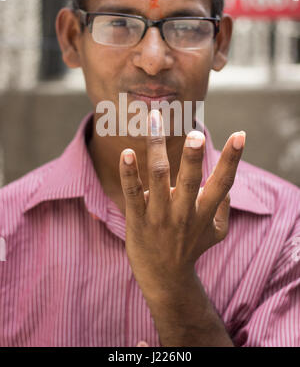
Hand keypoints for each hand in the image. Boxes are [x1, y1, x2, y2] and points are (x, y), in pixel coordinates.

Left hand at [119, 109, 244, 298]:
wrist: (164, 279)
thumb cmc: (190, 248)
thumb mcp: (216, 233)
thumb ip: (224, 207)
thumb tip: (229, 184)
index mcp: (205, 212)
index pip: (223, 182)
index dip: (232, 159)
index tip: (240, 134)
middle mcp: (184, 213)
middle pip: (190, 180)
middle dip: (194, 157)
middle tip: (196, 134)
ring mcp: (160, 216)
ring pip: (158, 177)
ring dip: (156, 148)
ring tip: (154, 121)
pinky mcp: (137, 219)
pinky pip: (132, 193)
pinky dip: (130, 173)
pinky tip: (128, 153)